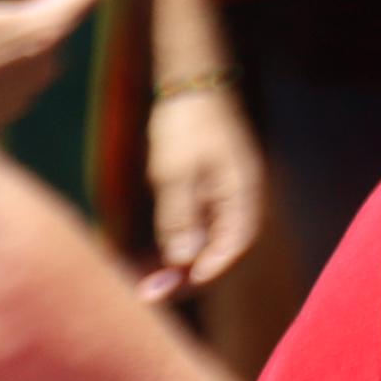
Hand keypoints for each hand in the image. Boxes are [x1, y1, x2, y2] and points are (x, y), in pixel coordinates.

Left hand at [144, 78, 266, 301]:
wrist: (191, 85)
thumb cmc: (186, 126)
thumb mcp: (176, 172)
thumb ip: (180, 217)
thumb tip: (183, 260)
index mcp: (242, 194)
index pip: (233, 247)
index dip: (206, 272)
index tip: (174, 289)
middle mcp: (238, 200)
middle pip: (218, 250)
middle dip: (184, 276)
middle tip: (147, 294)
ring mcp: (223, 196)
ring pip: (203, 242)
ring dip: (174, 264)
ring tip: (139, 278)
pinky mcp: (207, 191)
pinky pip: (194, 228)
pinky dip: (172, 244)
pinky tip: (144, 254)